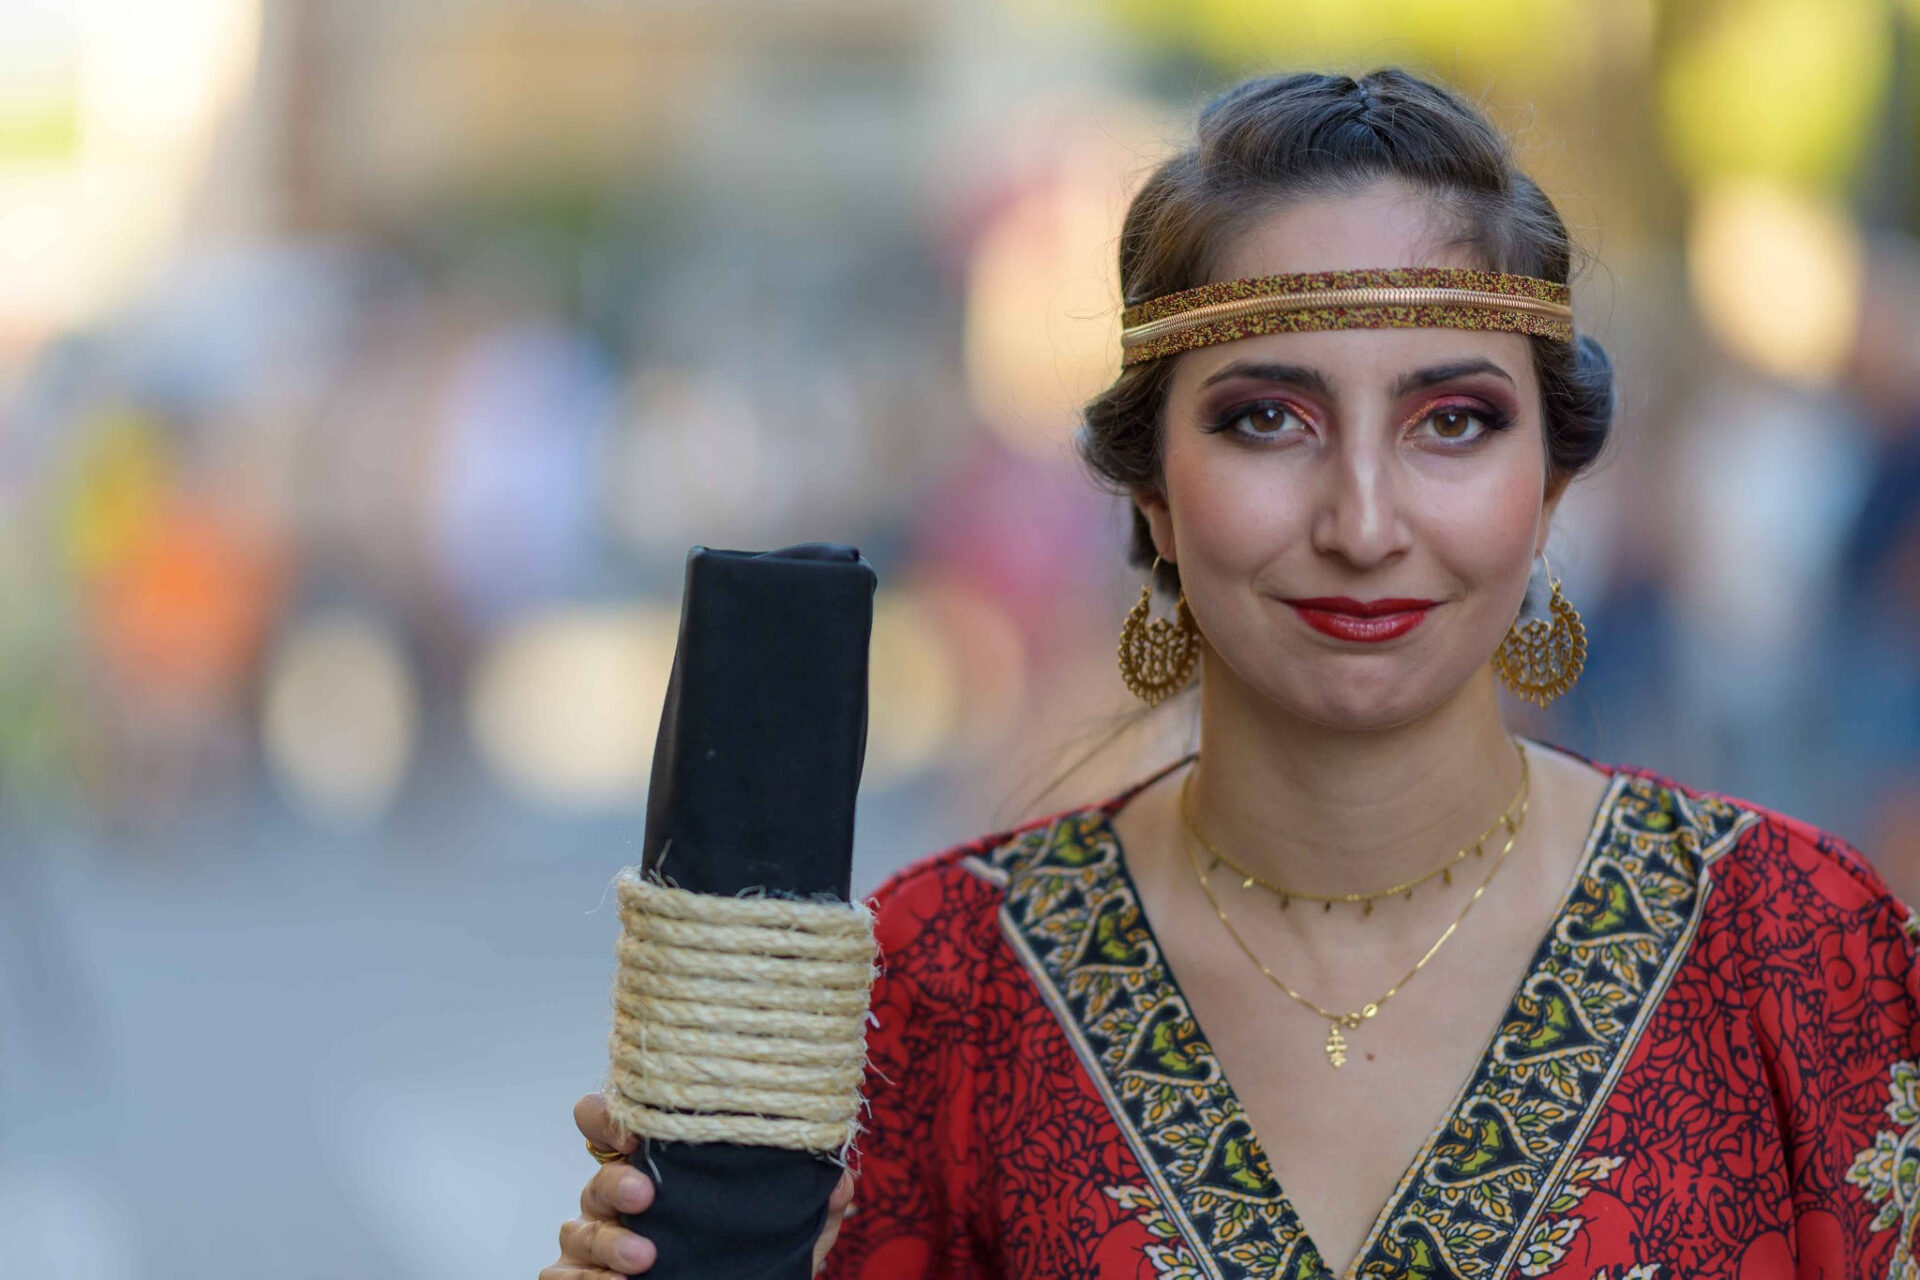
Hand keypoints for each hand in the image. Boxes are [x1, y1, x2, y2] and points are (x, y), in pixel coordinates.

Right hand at [540, 1091, 855, 1277]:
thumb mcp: (787, 1237)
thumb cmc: (744, 1263)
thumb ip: (812, 1207)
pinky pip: (561, 1277)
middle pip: (597, 1172)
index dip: (615, 1114)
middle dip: (616, 1178)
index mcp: (665, 1169)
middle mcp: (622, 1199)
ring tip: (646, 1257)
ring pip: (577, 1227)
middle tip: (646, 1192)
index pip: (623, 1122)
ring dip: (607, 1240)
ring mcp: (598, 1243)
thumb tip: (841, 1180)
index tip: (636, 1125)